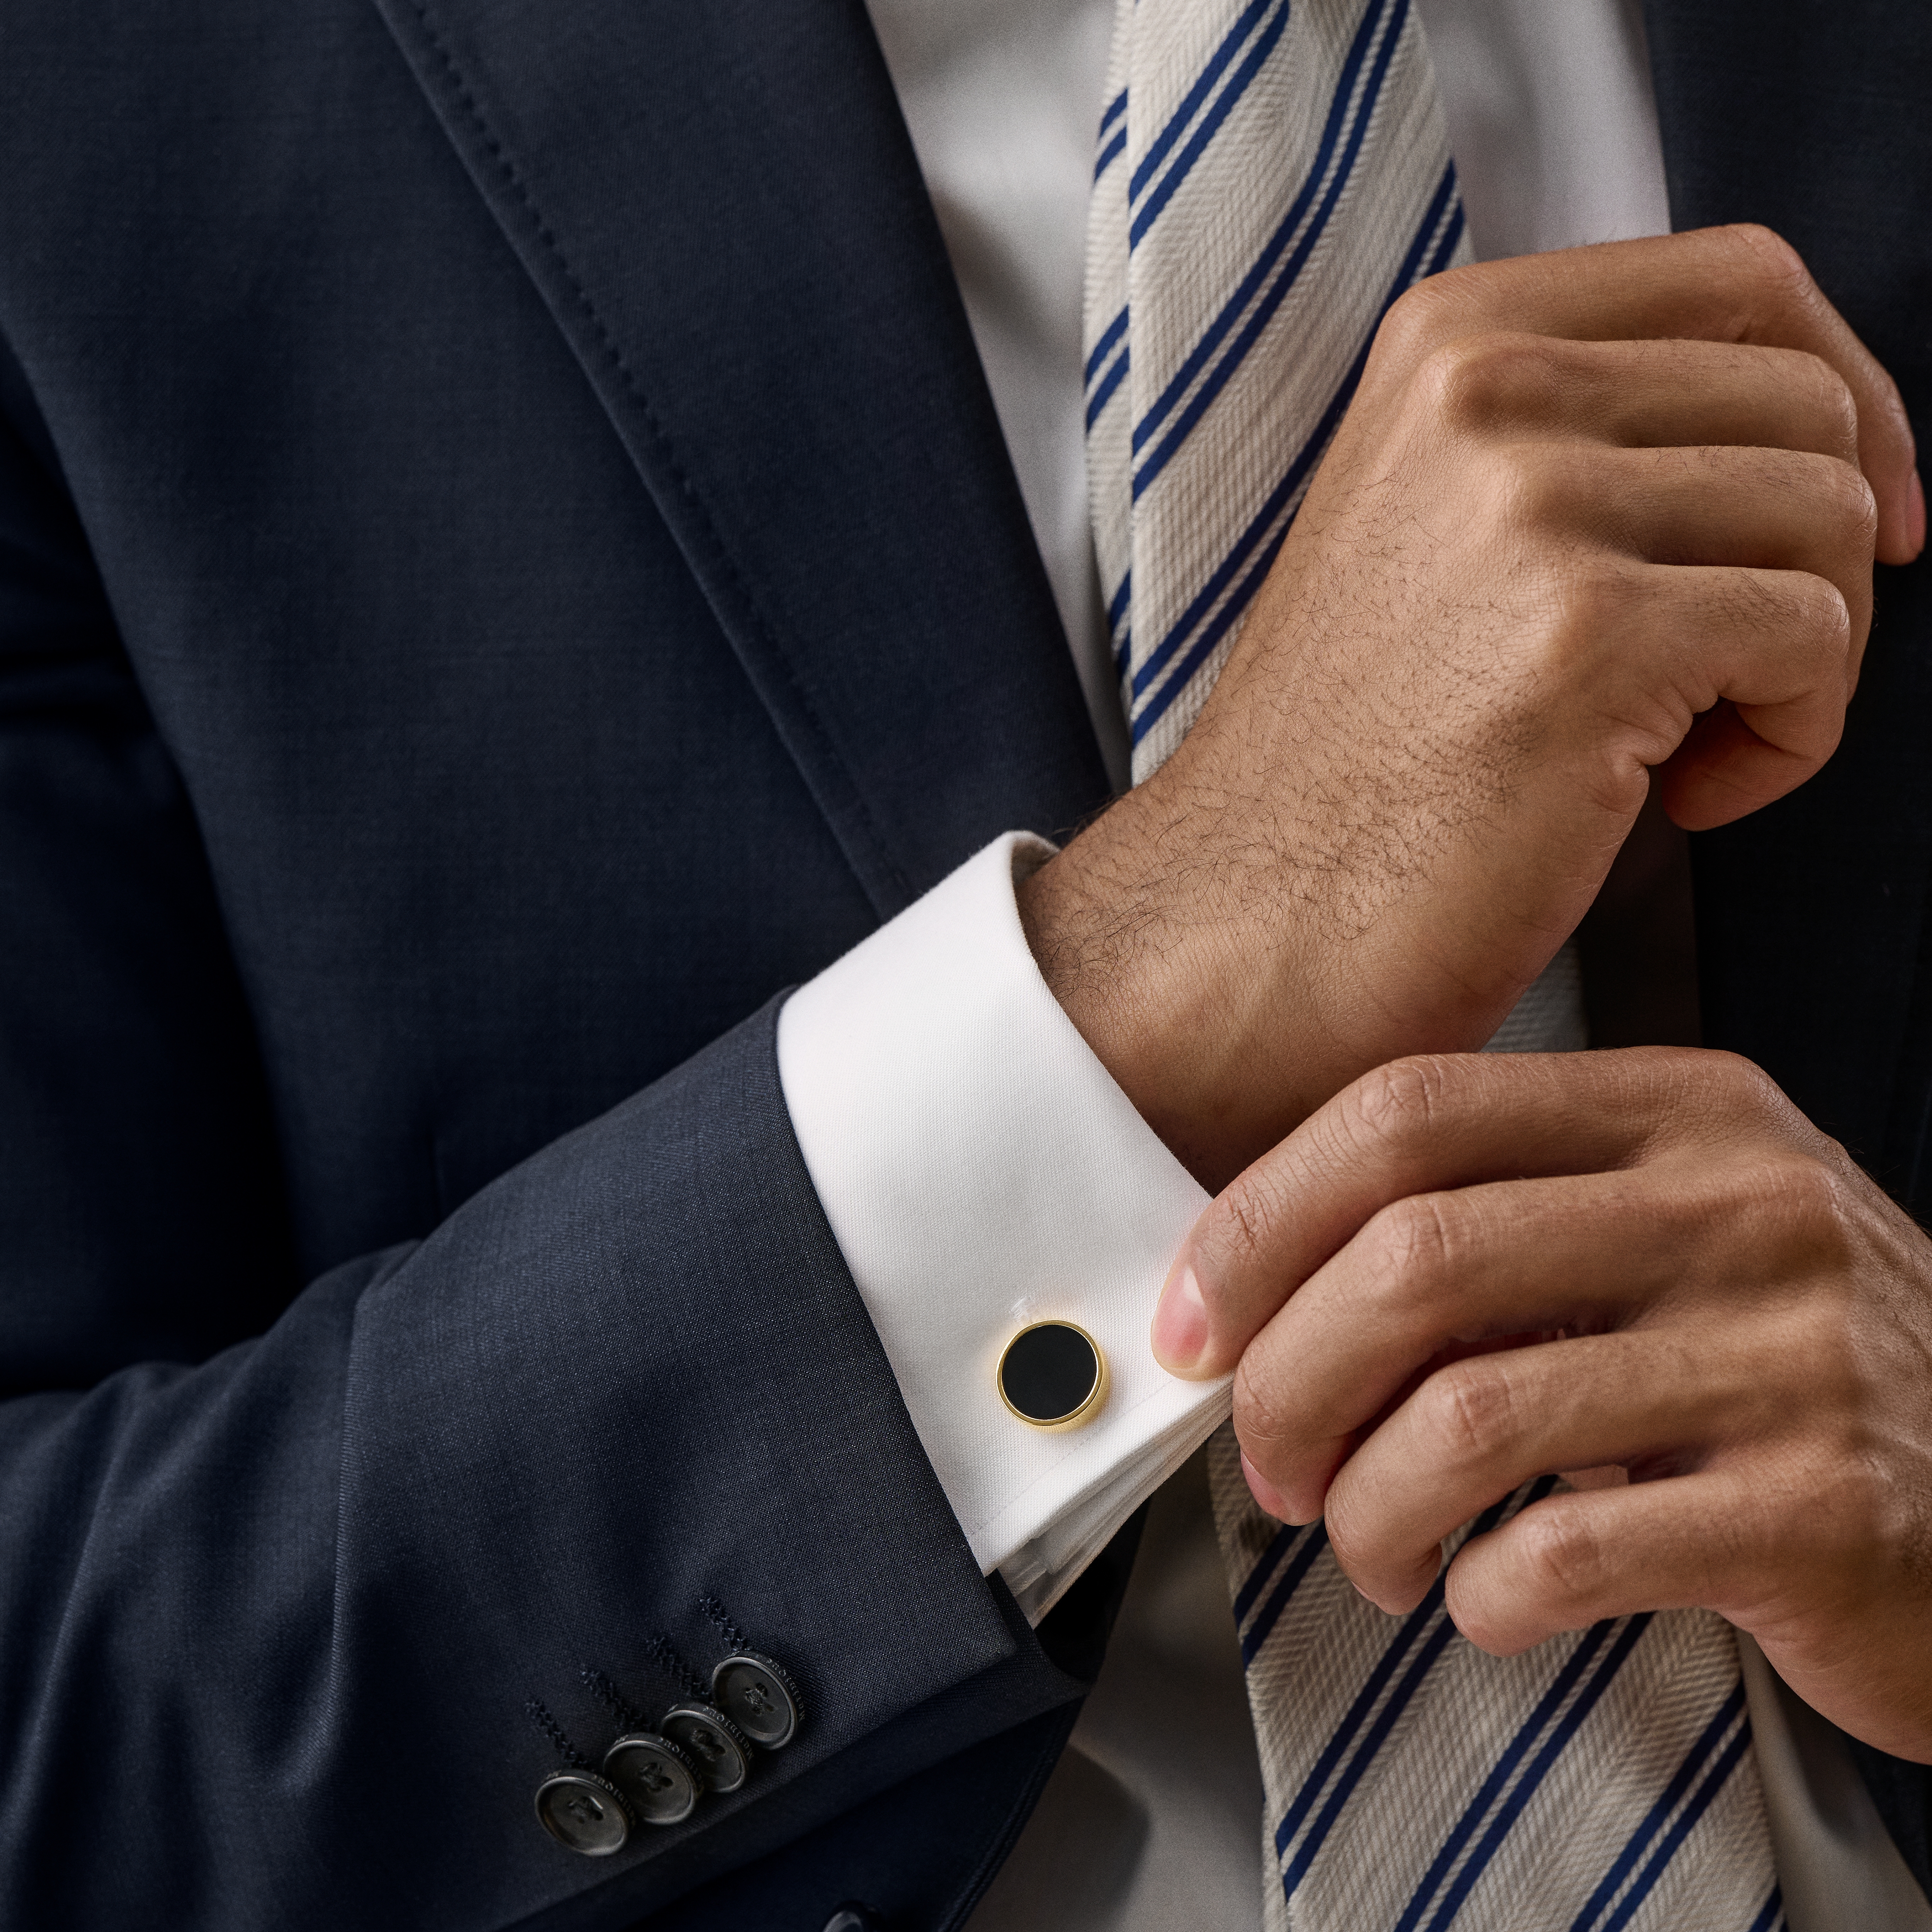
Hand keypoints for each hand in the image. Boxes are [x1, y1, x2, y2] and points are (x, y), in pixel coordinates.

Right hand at [1019, 226, 1923, 1188]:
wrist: (1249, 918)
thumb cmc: (1359, 758)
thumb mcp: (1438, 525)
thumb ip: (1581, 433)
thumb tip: (1809, 427)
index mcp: (1447, 343)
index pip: (1741, 278)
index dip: (1844, 388)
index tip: (1861, 499)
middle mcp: (1485, 388)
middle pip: (1808, 403)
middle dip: (1823, 557)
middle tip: (1733, 679)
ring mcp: (1532, 505)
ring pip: (1833, 518)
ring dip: (1808, 656)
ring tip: (1689, 746)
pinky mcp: (1592, 634)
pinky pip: (1818, 638)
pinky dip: (1792, 740)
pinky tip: (1683, 798)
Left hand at [1153, 1047, 1931, 1762]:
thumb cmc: (1780, 1366)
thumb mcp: (1660, 1240)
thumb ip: (1493, 1229)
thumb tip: (1260, 1293)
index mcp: (1677, 1112)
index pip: (1405, 1113)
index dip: (1262, 1221)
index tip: (1197, 1324)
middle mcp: (1740, 1206)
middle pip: (1416, 1262)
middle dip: (1289, 1381)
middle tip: (1272, 1463)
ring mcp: (1791, 1355)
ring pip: (1469, 1417)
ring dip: (1368, 1507)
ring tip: (1369, 1548)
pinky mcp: (1822, 1512)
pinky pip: (1567, 1551)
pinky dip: (1479, 1593)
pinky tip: (1482, 1598)